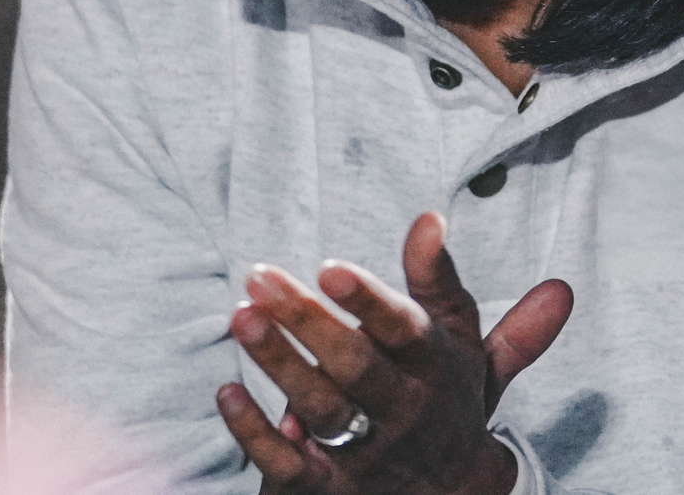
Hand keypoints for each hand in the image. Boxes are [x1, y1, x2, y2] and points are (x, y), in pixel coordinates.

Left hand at [216, 211, 573, 493]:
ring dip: (279, 366)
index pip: (405, 331)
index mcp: (436, 367)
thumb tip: (428, 217)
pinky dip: (256, 433)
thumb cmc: (441, 392)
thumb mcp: (456, 337)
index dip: (369, 302)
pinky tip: (227, 392)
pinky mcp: (332, 488)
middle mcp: (405, 411)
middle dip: (308, 321)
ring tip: (241, 318)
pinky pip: (290, 466)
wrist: (450, 491)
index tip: (330, 269)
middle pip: (357, 367)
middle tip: (259, 277)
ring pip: (321, 410)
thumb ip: (438, 279)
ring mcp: (369, 453)